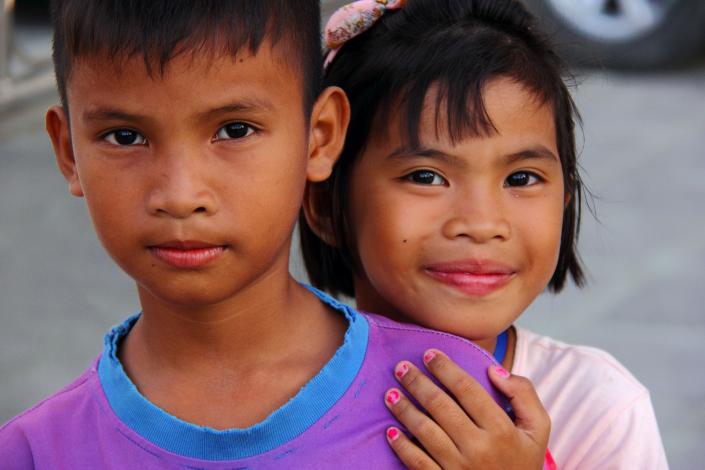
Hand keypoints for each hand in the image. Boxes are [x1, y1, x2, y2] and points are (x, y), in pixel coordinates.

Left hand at [384, 349, 549, 468]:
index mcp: (502, 430)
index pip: (467, 389)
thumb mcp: (538, 430)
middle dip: (417, 382)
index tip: (429, 354)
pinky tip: (390, 431)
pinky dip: (402, 447)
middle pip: (440, 406)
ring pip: (425, 431)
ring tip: (390, 393)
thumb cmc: (523, 462)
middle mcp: (479, 448)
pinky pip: (418, 463)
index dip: (445, 368)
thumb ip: (524, 395)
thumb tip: (494, 370)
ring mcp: (459, 469)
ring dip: (404, 410)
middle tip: (401, 367)